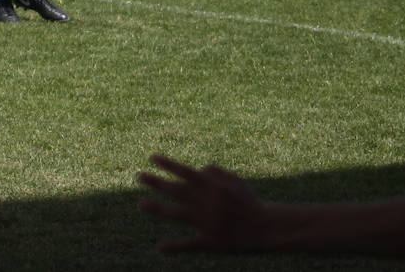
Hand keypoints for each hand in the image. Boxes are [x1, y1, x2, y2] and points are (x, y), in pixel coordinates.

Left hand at [138, 154, 268, 252]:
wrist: (266, 227)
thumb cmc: (247, 201)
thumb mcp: (235, 180)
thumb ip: (215, 171)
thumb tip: (197, 169)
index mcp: (212, 187)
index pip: (185, 171)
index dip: (168, 164)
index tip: (151, 157)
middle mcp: (206, 203)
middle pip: (176, 190)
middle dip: (156, 183)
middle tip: (138, 176)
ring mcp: (207, 222)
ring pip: (178, 214)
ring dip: (158, 209)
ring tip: (142, 204)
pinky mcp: (211, 241)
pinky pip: (190, 244)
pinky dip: (175, 247)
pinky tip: (160, 248)